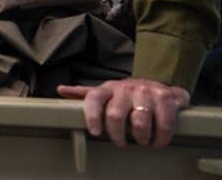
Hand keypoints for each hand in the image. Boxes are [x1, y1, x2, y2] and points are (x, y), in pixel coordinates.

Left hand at [58, 78, 189, 147]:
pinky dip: (161, 137)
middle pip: (115, 114)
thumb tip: (61, 90)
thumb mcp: (106, 93)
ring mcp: (146, 92)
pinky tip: (157, 141)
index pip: (93, 98)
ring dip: (140, 137)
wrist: (160, 85)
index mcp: (108, 88)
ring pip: (139, 121)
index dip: (92, 115)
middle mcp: (126, 88)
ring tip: (141, 140)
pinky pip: (164, 123)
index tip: (95, 132)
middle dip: (117, 134)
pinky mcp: (166, 98)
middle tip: (120, 142)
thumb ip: (86, 94)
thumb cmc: (128, 94)